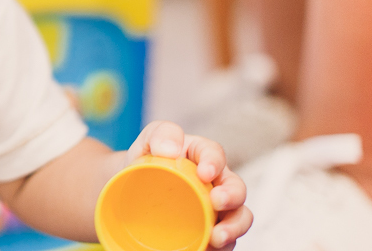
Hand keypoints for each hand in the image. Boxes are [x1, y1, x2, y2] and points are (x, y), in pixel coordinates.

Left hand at [127, 121, 251, 248]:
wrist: (132, 188)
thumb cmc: (147, 159)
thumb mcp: (148, 139)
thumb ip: (161, 133)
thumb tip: (171, 150)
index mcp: (202, 155)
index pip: (214, 154)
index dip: (214, 162)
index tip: (204, 173)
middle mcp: (216, 181)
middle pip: (236, 189)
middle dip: (232, 197)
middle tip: (217, 203)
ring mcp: (217, 208)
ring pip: (239, 218)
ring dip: (234, 229)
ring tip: (217, 238)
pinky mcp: (211, 229)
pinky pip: (225, 240)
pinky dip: (222, 247)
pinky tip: (208, 249)